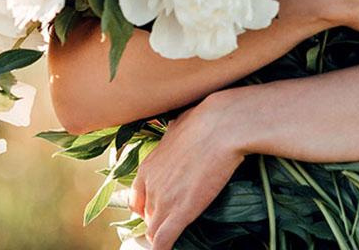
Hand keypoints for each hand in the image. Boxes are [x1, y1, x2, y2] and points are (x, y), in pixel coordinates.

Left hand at [125, 93, 245, 249]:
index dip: (147, 208)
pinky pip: (163, 242)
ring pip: (153, 232)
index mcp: (148, 166)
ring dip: (163, 236)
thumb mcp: (180, 124)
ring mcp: (164, 200)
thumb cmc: (206, 120)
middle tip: (174, 222)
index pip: (136, 199)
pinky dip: (164, 249)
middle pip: (146, 216)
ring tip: (175, 237)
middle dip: (158, 222)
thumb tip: (179, 129)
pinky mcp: (180, 212)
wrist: (222, 126)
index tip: (160, 210)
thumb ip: (174, 135)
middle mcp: (150, 185)